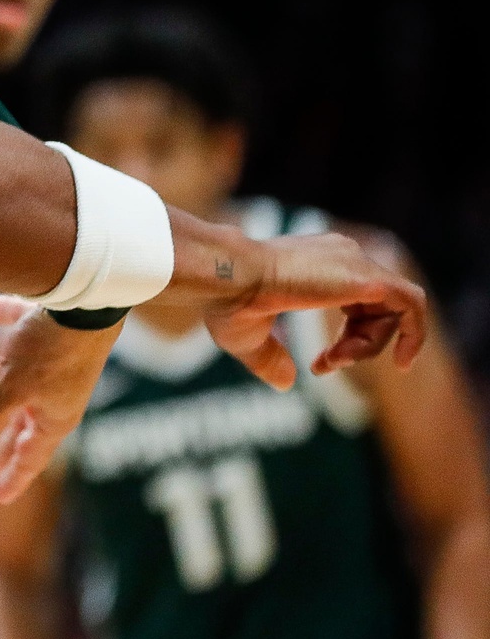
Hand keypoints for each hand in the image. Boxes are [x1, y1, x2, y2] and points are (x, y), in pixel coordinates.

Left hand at [0, 296, 116, 502]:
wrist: (92, 295)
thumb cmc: (53, 347)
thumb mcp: (10, 388)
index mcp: (54, 418)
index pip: (30, 458)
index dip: (12, 477)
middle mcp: (60, 396)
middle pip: (27, 427)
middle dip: (6, 447)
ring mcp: (61, 365)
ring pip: (27, 387)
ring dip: (7, 401)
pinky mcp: (57, 330)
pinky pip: (26, 331)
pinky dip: (9, 325)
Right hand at [198, 228, 426, 389]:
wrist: (226, 275)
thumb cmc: (225, 299)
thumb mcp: (247, 337)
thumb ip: (271, 357)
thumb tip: (286, 383)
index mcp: (313, 261)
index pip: (354, 299)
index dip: (347, 338)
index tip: (321, 365)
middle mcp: (339, 254)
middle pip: (377, 307)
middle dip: (359, 344)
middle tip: (328, 365)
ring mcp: (355, 261)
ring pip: (394, 309)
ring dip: (370, 346)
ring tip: (337, 360)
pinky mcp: (369, 277)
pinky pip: (412, 305)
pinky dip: (413, 334)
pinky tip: (401, 362)